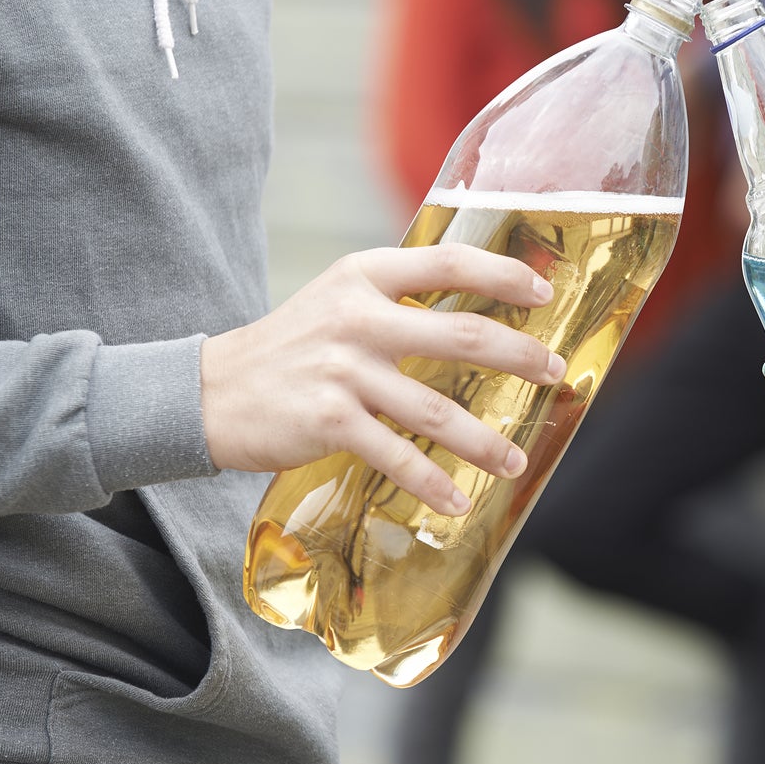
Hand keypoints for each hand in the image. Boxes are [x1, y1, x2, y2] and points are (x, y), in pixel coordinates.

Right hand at [200, 244, 566, 515]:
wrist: (209, 393)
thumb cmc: (289, 350)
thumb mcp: (336, 302)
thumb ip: (395, 302)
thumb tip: (474, 318)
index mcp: (364, 276)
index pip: (448, 262)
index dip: (503, 275)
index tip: (544, 292)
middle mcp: (357, 316)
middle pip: (461, 332)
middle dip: (519, 355)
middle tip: (555, 373)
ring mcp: (343, 369)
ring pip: (436, 407)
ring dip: (484, 439)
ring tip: (517, 459)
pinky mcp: (329, 420)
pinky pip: (396, 454)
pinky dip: (431, 482)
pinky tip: (456, 501)